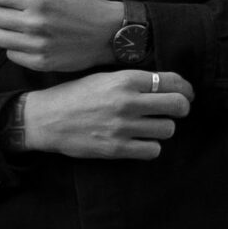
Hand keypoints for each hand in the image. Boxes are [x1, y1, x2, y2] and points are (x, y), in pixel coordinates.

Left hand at [0, 0, 120, 72]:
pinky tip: (34, 40)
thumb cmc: (82, 2)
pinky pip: (10, 54)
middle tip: (21, 11)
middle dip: (3, 11)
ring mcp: (38, 44)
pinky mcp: (41, 62)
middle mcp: (36, 22)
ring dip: (8, 30)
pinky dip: (18, 47)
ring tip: (27, 26)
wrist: (109, 32)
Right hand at [19, 69, 193, 159]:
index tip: (184, 94)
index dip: (185, 89)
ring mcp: (123, 126)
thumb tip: (166, 87)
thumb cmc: (72, 96)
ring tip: (147, 127)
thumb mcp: (101, 79)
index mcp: (124, 80)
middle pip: (178, 105)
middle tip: (171, 111)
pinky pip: (153, 149)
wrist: (43, 119)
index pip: (172, 81)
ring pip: (168, 129)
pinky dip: (149, 146)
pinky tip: (138, 141)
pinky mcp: (117, 148)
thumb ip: (132, 81)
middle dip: (180, 109)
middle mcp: (126, 101)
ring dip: (162, 129)